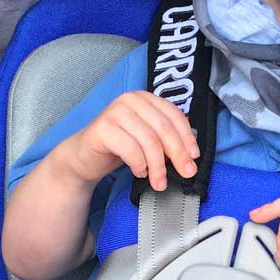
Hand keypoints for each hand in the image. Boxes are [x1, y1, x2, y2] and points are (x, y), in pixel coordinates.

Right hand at [59, 90, 198, 190]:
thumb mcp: (147, 138)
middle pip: (164, 128)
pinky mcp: (103, 128)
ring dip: (158, 165)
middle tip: (185, 173)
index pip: (174, 115)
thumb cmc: (119, 147)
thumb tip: (191, 153)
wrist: (84, 157)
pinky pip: (130, 148)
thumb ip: (166, 137)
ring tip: (159, 181)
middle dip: (178, 153)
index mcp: (145, 98)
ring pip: (149, 140)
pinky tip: (140, 172)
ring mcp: (115, 111)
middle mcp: (130, 100)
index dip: (187, 137)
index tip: (194, 157)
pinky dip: (139, 164)